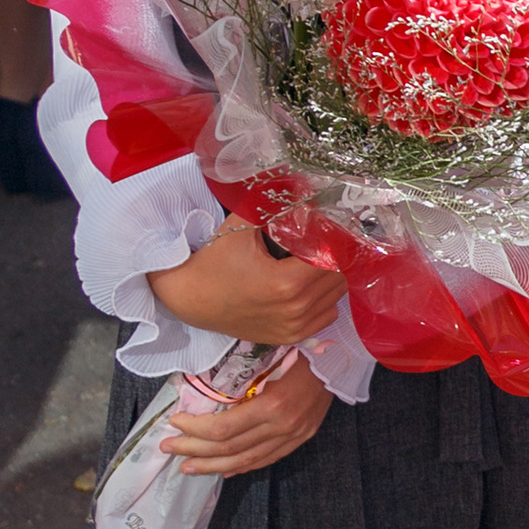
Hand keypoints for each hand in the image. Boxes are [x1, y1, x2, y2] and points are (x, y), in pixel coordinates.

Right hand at [149, 219, 345, 346]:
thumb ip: (276, 207)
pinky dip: (323, 298)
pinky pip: (327, 315)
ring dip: (330, 276)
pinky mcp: (290, 337)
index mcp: (286, 282)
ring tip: (311, 260)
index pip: (334, 255)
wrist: (189, 299)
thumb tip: (308, 191)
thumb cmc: (214, 260)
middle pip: (339, 275)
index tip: (326, 224)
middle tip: (320, 239)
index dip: (333, 237)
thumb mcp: (242, 226)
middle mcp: (296, 309)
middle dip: (334, 254)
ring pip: (337, 295)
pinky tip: (306, 284)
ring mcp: (294, 327)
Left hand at [160, 357, 333, 478]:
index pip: (225, 429)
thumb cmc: (304, 346)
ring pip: (246, 460)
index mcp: (274, 404)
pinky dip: (242, 467)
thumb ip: (242, 376)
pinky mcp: (301, 438)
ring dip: (213, 466)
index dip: (195, 429)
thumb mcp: (270, 354)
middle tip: (168, 449)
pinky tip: (223, 470)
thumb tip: (204, 389)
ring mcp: (295, 435)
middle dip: (195, 450)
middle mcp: (284, 426)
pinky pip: (266, 459)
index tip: (174, 422)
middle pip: (231, 448)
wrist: (345, 354)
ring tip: (188, 467)